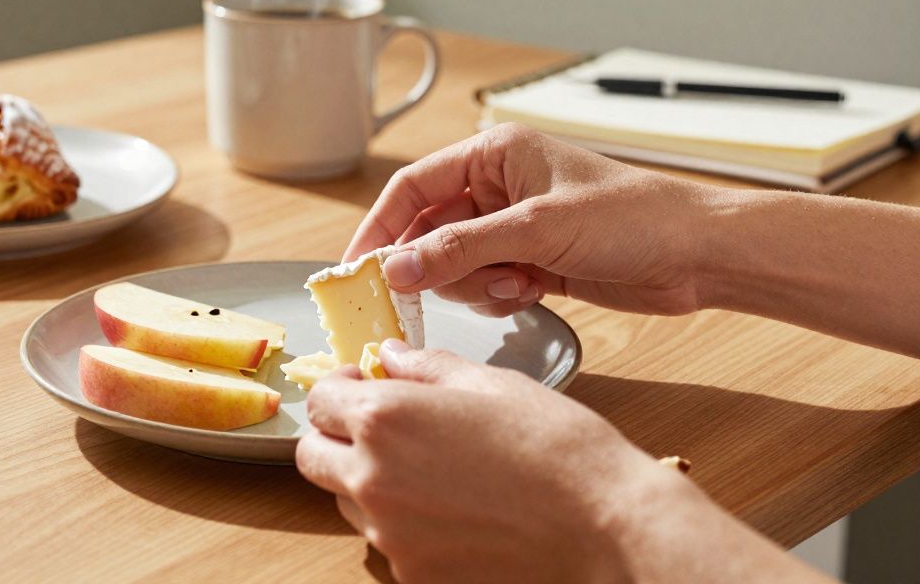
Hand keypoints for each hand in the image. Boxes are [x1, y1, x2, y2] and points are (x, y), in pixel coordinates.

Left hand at [296, 342, 824, 583]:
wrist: (606, 526)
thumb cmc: (557, 448)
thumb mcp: (489, 383)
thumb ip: (425, 367)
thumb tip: (391, 356)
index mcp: (384, 420)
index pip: (320, 401)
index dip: (340, 387)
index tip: (366, 384)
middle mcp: (373, 480)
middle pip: (314, 456)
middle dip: (336, 435)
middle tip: (380, 426)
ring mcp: (390, 535)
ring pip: (348, 500)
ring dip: (368, 478)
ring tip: (430, 467)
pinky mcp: (414, 574)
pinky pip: (387, 541)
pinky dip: (404, 522)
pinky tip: (453, 507)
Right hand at [346, 123, 713, 316]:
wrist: (699, 256)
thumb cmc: (633, 218)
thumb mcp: (536, 229)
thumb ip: (460, 250)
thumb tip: (397, 269)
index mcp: (495, 155)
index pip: (413, 187)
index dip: (380, 226)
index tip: (357, 267)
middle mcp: (499, 187)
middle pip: (429, 231)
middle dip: (434, 264)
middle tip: (423, 296)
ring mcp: (515, 227)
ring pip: (455, 264)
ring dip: (475, 282)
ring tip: (518, 281)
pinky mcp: (532, 261)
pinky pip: (485, 284)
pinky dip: (500, 294)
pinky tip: (536, 289)